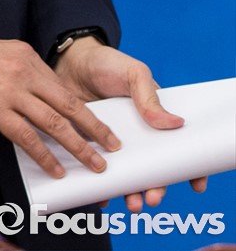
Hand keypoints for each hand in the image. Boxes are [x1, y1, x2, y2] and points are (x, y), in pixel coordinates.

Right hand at [0, 31, 120, 178]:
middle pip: (68, 104)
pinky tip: (56, 169)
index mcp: (25, 55)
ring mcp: (11, 90)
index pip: (62, 87)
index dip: (84, 109)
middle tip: (112, 146)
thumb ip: (18, 71)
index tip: (100, 124)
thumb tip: (34, 96)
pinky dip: (46, 156)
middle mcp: (24, 70)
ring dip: (79, 147)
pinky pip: (28, 138)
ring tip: (95, 164)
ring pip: (55, 124)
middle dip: (94, 128)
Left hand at [53, 37, 207, 209]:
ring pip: (127, 176)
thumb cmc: (107, 64)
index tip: (195, 183)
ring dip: (131, 193)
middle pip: (152, 169)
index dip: (189, 167)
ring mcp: (113, 143)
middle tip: (152, 198)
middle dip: (156, 188)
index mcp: (152, 119)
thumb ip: (149, 97)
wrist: (70, 61)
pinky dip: (101, 187)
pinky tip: (102, 196)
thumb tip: (175, 123)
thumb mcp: (133, 73)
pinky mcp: (90, 146)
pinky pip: (97, 173)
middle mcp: (135, 136)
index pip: (175, 147)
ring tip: (132, 203)